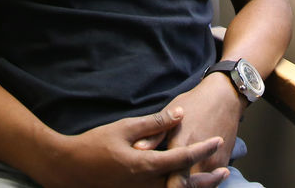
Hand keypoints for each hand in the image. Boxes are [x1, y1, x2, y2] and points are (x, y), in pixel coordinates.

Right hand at [38, 106, 229, 187]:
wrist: (70, 169)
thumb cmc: (95, 145)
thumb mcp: (125, 128)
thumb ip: (154, 123)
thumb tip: (179, 114)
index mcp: (145, 165)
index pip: (182, 158)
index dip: (202, 149)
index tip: (217, 139)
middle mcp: (146, 185)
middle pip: (185, 185)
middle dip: (207, 179)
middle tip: (224, 169)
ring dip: (196, 187)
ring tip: (212, 179)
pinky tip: (185, 185)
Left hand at [137, 73, 245, 183]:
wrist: (224, 97)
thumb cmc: (194, 104)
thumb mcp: (171, 115)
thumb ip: (154, 135)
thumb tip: (136, 148)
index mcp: (183, 145)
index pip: (176, 182)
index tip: (153, 185)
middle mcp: (201, 158)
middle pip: (188, 187)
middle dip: (175, 187)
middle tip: (160, 184)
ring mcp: (214, 163)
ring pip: (201, 187)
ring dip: (188, 187)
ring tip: (174, 182)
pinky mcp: (223, 163)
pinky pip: (211, 183)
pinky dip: (199, 183)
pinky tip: (189, 179)